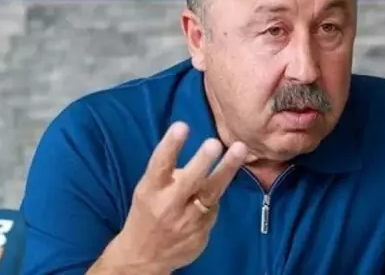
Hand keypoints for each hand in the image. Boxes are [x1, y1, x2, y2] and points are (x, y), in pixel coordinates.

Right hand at [104, 122, 247, 272]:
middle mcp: (168, 205)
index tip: (182, 126)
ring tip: (240, 150)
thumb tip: (199, 152)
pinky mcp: (201, 234)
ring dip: (226, 170)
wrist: (144, 257)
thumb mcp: (149, 191)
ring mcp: (187, 221)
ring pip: (210, 193)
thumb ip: (169, 174)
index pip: (159, 165)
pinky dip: (216, 196)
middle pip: (189, 181)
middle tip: (214, 143)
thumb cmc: (148, 212)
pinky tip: (220, 186)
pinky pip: (214, 209)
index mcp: (150, 190)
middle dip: (202, 162)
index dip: (170, 145)